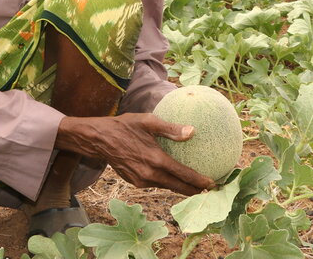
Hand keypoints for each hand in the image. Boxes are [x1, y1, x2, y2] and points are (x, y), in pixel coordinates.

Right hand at [55, 113, 214, 195]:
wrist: (98, 139)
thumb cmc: (124, 126)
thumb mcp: (147, 121)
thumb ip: (170, 128)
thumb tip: (192, 131)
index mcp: (156, 160)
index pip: (184, 175)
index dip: (200, 181)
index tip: (214, 184)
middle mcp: (150, 174)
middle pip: (178, 187)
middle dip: (195, 190)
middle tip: (210, 190)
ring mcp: (141, 180)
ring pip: (167, 186)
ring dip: (181, 187)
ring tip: (195, 186)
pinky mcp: (135, 182)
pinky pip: (155, 183)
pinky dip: (166, 182)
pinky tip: (173, 177)